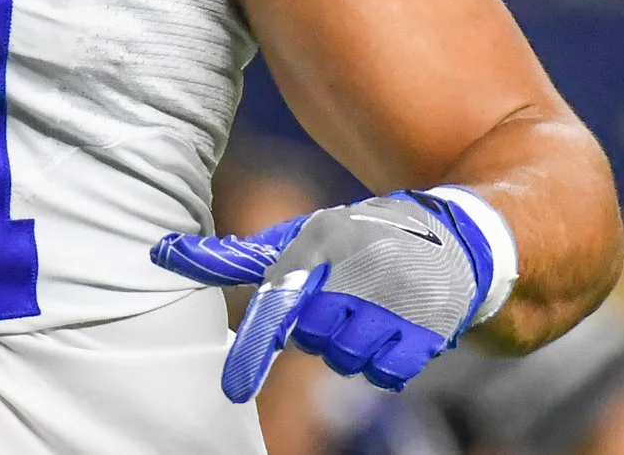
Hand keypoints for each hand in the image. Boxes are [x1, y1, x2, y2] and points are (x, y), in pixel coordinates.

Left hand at [154, 189, 508, 401]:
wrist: (459, 239)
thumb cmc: (361, 239)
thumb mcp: (304, 234)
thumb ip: (238, 254)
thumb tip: (164, 253)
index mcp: (317, 250)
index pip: (277, 303)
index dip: (254, 346)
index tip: (233, 388)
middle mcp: (354, 279)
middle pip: (310, 342)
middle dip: (318, 328)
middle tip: (342, 298)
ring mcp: (394, 308)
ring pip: (344, 362)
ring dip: (351, 346)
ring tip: (371, 309)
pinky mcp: (428, 335)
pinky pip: (385, 375)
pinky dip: (385, 361)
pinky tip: (395, 330)